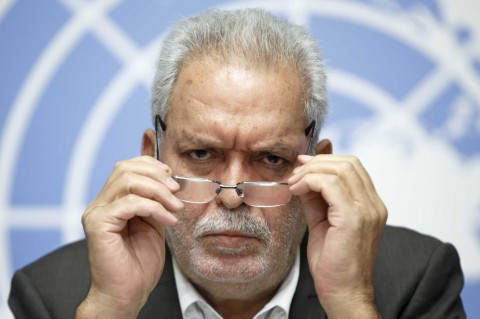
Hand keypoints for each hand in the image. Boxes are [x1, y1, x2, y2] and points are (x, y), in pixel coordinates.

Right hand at [75, 156, 182, 318]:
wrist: (127, 294)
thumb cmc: (139, 264)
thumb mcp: (153, 225)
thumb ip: (155, 203)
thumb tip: (170, 184)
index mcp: (112, 202)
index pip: (126, 167)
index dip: (152, 166)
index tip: (173, 179)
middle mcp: (100, 204)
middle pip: (125, 168)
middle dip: (157, 176)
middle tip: (176, 192)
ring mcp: (96, 213)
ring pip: (127, 181)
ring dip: (158, 191)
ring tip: (175, 208)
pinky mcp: (98, 224)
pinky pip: (129, 202)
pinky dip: (154, 208)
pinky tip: (167, 221)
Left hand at [288, 155, 386, 317]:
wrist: (343, 292)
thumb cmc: (333, 263)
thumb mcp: (322, 221)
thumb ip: (317, 198)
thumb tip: (303, 176)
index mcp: (370, 205)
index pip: (353, 167)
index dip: (326, 160)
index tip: (302, 166)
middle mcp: (374, 205)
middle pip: (348, 163)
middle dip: (317, 162)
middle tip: (295, 173)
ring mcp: (367, 210)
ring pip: (340, 169)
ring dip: (311, 171)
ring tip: (294, 183)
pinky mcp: (354, 218)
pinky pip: (331, 184)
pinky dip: (310, 181)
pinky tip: (297, 190)